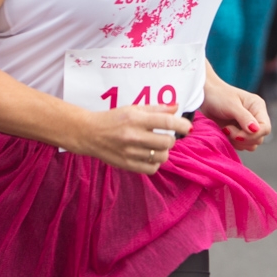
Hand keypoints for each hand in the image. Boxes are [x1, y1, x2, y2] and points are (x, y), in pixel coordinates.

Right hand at [72, 104, 192, 174]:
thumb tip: (176, 107)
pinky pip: (151, 169)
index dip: (182, 125)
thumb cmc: (113, 119)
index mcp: (136, 118)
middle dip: (171, 139)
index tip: (187, 127)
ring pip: (161, 156)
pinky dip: (155, 163)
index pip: (167, 122)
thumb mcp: (133, 109)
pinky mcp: (127, 164)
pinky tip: (150, 156)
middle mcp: (134, 135)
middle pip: (167, 141)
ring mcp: (130, 151)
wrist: (89, 133)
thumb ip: (156, 109)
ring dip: (164, 152)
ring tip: (157, 147)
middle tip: (166, 136)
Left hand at [200, 76, 270, 150]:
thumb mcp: (231, 106)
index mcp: (258, 107)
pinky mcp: (239, 132)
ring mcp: (247, 126)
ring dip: (237, 142)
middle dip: (243, 138)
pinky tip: (224, 132)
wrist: (206, 96)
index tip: (237, 135)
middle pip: (259, 138)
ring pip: (251, 144)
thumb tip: (256, 129)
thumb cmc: (218, 96)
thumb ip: (244, 118)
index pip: (265, 128)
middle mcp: (255, 117)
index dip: (253, 135)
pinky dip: (233, 143)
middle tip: (227, 129)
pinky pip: (242, 145)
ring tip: (225, 129)